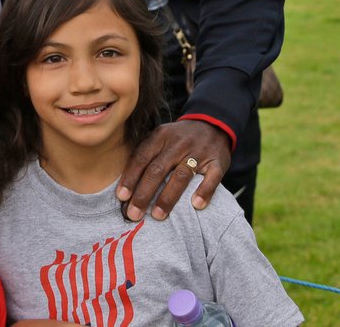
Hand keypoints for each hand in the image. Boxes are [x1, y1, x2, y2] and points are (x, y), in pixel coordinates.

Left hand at [116, 119, 230, 220]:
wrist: (212, 124)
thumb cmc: (178, 138)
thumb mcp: (160, 137)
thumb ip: (146, 155)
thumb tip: (125, 184)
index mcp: (160, 136)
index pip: (141, 158)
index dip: (130, 177)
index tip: (121, 197)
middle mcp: (178, 143)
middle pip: (157, 169)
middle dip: (144, 193)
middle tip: (134, 213)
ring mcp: (198, 152)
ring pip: (181, 176)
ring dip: (168, 197)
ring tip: (157, 215)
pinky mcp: (217, 162)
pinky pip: (211, 178)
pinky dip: (204, 191)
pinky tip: (196, 205)